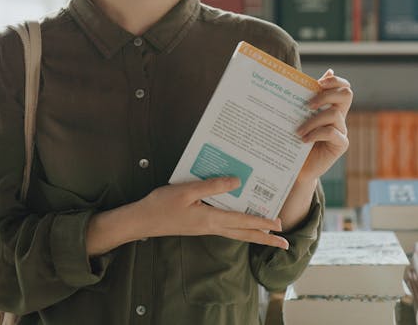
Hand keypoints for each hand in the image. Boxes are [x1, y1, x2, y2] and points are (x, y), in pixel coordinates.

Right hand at [137, 176, 288, 248]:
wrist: (143, 220)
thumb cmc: (163, 204)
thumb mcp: (187, 191)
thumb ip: (212, 186)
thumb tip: (237, 182)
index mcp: (210, 219)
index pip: (242, 221)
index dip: (261, 223)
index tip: (279, 226)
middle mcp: (211, 226)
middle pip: (243, 234)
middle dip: (264, 238)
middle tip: (283, 244)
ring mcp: (205, 228)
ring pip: (236, 232)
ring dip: (253, 233)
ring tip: (268, 233)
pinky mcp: (199, 225)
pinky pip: (225, 227)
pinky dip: (238, 226)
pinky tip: (239, 219)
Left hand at [296, 69, 351, 181]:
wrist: (297, 167)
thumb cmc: (295, 139)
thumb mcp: (298, 117)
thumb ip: (305, 99)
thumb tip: (312, 78)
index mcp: (330, 106)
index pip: (343, 87)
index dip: (335, 81)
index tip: (319, 82)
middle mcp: (339, 117)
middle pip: (346, 95)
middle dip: (326, 95)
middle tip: (308, 105)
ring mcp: (341, 131)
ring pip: (334, 114)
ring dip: (313, 120)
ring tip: (298, 130)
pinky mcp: (340, 145)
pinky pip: (331, 132)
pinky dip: (315, 134)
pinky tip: (303, 140)